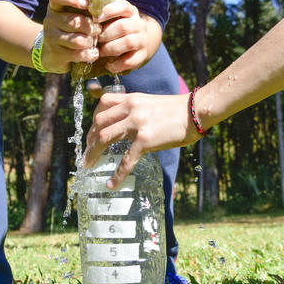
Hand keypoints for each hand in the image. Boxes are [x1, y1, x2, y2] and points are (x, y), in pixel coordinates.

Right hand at [40, 0, 100, 72]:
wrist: (54, 53)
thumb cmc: (73, 29)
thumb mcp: (77, 15)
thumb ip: (88, 8)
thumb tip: (107, 6)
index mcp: (55, 6)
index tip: (86, 4)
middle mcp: (50, 19)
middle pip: (75, 21)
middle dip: (91, 27)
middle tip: (98, 30)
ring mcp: (50, 37)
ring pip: (77, 40)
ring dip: (90, 42)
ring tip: (94, 42)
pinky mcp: (54, 53)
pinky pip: (77, 54)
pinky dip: (89, 54)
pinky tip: (92, 53)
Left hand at [83, 90, 198, 189]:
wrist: (195, 111)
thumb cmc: (176, 109)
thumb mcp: (150, 102)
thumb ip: (135, 109)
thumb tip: (124, 124)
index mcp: (131, 99)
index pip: (102, 104)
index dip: (94, 120)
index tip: (92, 133)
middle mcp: (130, 108)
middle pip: (99, 122)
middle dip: (90, 138)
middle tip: (87, 152)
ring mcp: (136, 124)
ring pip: (104, 138)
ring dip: (93, 153)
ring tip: (89, 164)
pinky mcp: (145, 140)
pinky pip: (126, 160)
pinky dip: (117, 174)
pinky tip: (111, 184)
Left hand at [95, 0, 159, 73]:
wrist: (136, 41)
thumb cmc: (116, 27)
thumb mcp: (112, 17)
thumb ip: (101, 15)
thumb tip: (82, 13)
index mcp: (130, 11)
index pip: (123, 6)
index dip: (108, 11)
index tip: (94, 19)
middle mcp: (139, 24)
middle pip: (123, 26)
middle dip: (105, 34)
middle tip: (94, 40)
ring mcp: (142, 40)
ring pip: (128, 42)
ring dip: (110, 48)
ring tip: (100, 52)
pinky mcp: (142, 55)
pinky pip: (130, 61)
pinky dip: (117, 64)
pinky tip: (108, 64)